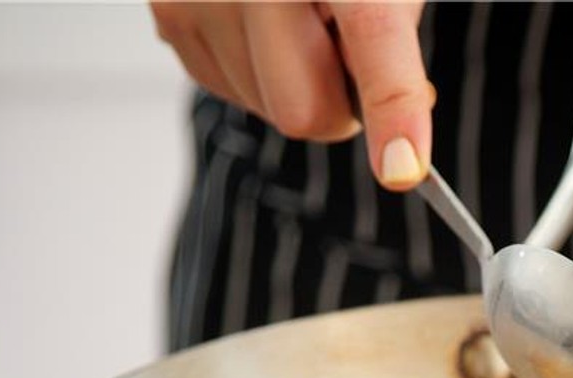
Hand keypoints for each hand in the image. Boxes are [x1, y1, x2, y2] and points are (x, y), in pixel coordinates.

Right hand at [149, 1, 431, 188]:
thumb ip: (395, 49)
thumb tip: (395, 142)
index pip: (373, 34)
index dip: (393, 106)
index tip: (403, 167)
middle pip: (303, 110)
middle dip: (337, 107)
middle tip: (343, 56)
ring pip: (266, 110)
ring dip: (294, 83)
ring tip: (294, 16)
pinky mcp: (169, 14)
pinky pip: (232, 92)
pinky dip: (258, 72)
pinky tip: (261, 23)